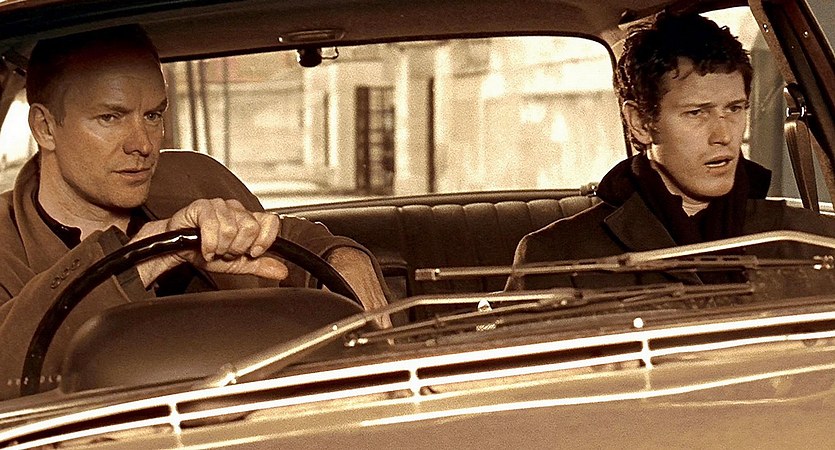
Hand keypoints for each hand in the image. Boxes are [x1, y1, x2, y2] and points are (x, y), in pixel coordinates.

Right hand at [132, 198, 287, 286]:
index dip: (265, 240)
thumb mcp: (237, 264)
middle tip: (226, 251)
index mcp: (249, 220)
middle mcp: (236, 210)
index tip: (253, 252)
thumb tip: (282, 271)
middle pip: (251, 228)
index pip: (270, 222)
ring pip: (231, 229)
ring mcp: (219, 206)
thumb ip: (260, 265)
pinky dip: (208, 244)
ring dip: (220, 247)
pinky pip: (212, 226)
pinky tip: (205, 248)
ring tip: (214, 249)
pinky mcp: (201, 206)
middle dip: (237, 248)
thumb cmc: (206, 252)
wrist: (178, 250)